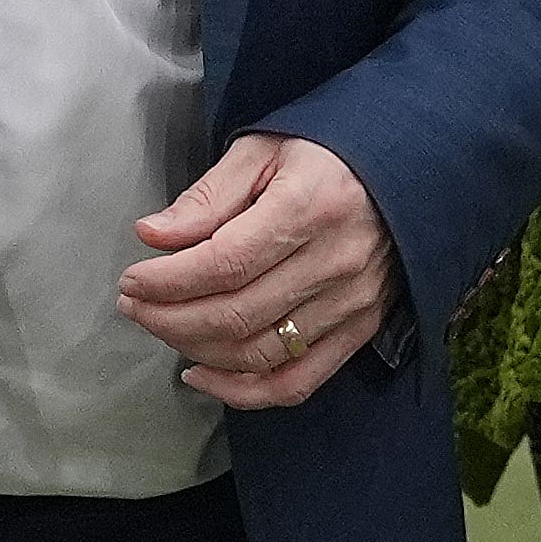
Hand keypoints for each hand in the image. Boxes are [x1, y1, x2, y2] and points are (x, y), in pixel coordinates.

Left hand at [115, 134, 395, 408]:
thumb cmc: (327, 152)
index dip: (168, 281)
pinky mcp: (360, 329)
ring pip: (258, 353)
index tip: (132, 279)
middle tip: (133, 304)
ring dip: (195, 349)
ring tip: (159, 326)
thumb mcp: (263, 149)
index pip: (223, 263)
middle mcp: (335, 261)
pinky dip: (243, 391)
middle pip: (235, 315)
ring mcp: (352, 302)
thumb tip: (151, 235)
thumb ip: (207, 196)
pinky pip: (297, 382)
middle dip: (168, 317)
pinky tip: (202, 373)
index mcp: (309, 206)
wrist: (408, 169)